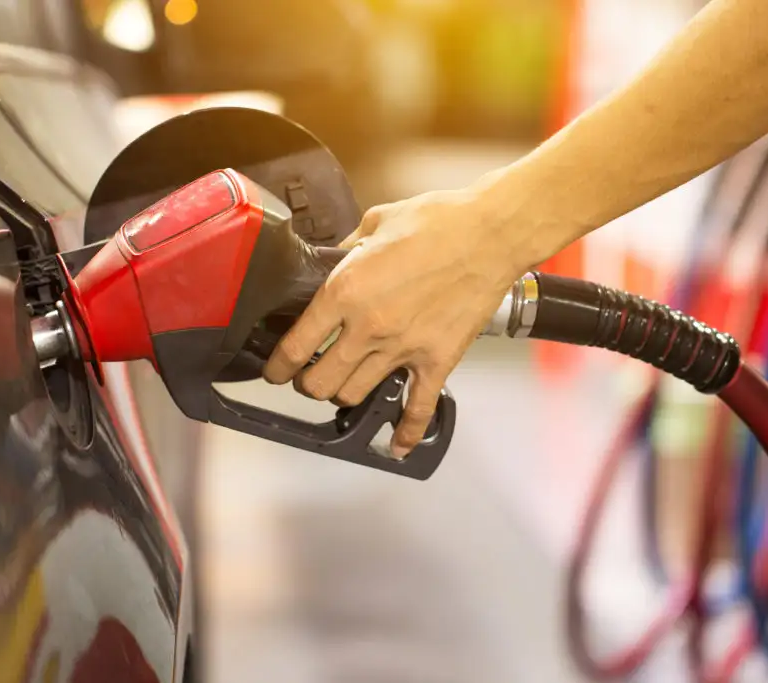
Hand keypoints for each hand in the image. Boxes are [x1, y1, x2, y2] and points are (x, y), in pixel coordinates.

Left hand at [263, 181, 538, 457]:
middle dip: (308, 384)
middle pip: (320, 383)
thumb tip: (334, 261)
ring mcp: (403, 348)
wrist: (492, 233)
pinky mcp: (437, 361)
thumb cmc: (437, 221)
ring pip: (355, 396)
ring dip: (344, 394)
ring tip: (344, 385)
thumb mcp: (374, 223)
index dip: (278, 366)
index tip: (276, 370)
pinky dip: (407, 433)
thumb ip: (346, 250)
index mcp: (345, 291)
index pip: (296, 346)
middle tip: (308, 376)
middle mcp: (368, 327)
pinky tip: (398, 445)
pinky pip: (417, 409)